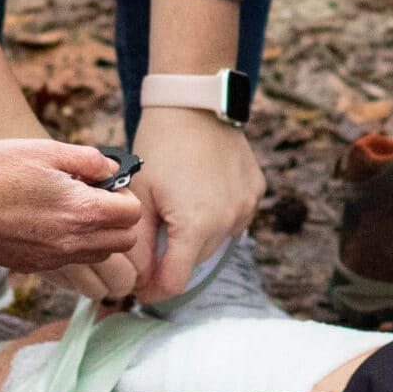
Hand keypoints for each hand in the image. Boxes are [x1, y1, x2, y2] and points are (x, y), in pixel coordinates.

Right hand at [0, 138, 143, 272]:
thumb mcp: (44, 150)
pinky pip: (70, 261)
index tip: (104, 184)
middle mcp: (73, 242)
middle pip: (124, 241)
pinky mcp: (35, 266)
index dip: (124, 195)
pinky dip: (73, 246)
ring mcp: (53, 259)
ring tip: (72, 211)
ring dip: (99, 235)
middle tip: (94, 197)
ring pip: (100, 255)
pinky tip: (49, 224)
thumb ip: (87, 159)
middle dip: (118, 218)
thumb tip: (110, 168)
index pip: (132, 214)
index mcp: (82, 211)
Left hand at [128, 106, 264, 301]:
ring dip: (196, 236)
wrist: (193, 104)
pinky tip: (201, 190)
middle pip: (195, 262)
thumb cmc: (159, 148)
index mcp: (196, 226)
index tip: (139, 280)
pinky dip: (216, 215)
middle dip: (172, 257)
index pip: (175, 283)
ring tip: (178, 204)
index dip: (153, 288)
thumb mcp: (139, 197)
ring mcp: (246, 207)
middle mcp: (228, 221)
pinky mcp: (255, 192)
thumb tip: (136, 281)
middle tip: (153, 230)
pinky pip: (233, 218)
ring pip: (215, 241)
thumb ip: (138, 247)